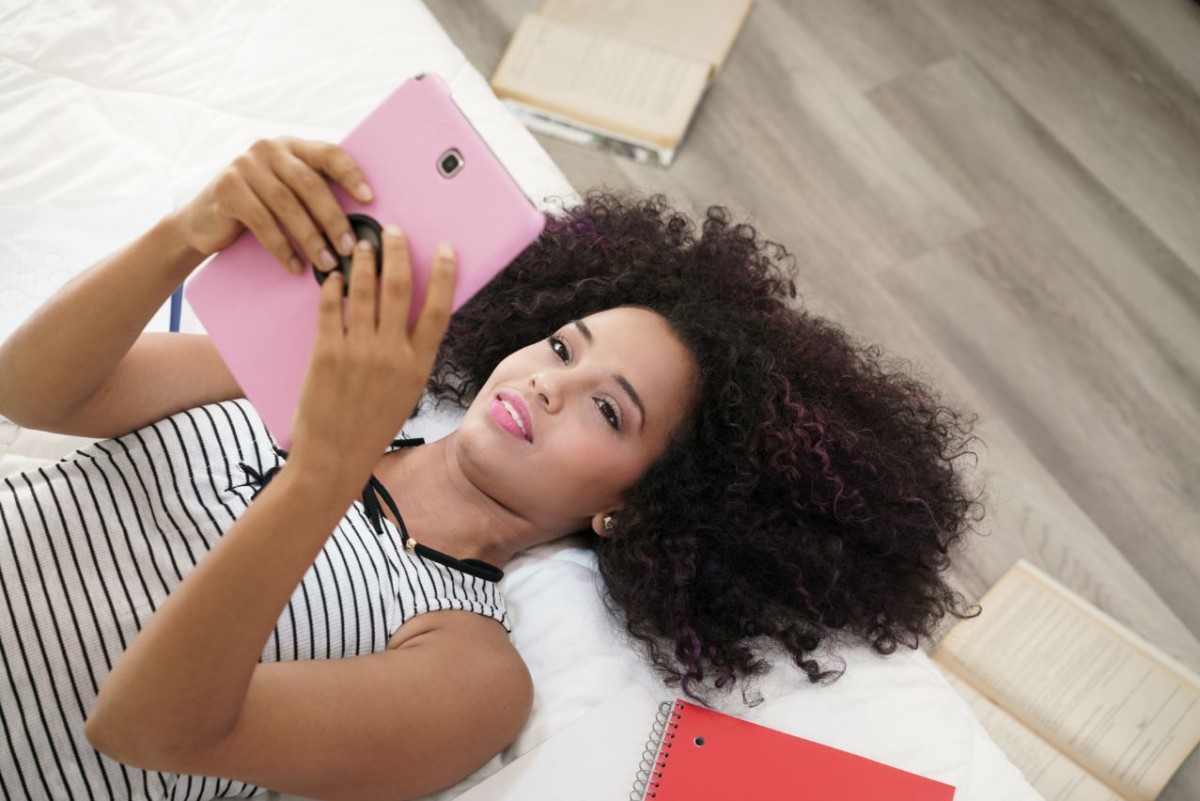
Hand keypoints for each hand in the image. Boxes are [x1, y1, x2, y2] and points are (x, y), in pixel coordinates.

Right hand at [173, 137, 372, 272]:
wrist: (204, 222)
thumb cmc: (259, 209)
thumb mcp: (288, 193)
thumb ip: (315, 194)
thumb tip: (362, 221)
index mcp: (292, 147)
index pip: (328, 153)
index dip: (351, 174)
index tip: (369, 199)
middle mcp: (269, 149)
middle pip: (310, 183)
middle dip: (333, 218)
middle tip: (350, 248)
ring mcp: (245, 165)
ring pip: (287, 204)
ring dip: (311, 238)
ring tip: (327, 263)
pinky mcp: (227, 188)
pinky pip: (262, 221)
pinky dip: (282, 247)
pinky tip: (296, 265)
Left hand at [287, 225, 455, 492]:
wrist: (335, 457)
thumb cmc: (371, 428)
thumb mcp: (406, 392)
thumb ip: (409, 355)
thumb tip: (408, 316)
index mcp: (418, 365)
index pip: (439, 308)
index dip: (444, 274)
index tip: (444, 249)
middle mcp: (392, 354)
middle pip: (400, 288)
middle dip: (397, 253)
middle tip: (392, 232)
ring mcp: (359, 352)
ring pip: (365, 290)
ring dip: (364, 261)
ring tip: (361, 244)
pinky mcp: (327, 352)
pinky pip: (331, 307)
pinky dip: (333, 286)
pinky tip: (334, 276)